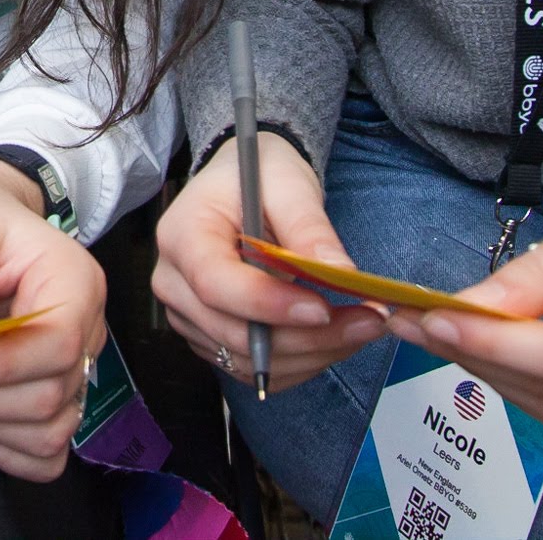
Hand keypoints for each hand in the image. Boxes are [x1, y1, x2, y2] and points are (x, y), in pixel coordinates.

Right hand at [150, 132, 387, 393]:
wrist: (241, 181)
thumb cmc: (257, 173)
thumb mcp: (287, 183)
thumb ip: (309, 228)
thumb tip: (341, 276)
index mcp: (181, 235)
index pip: (215, 284)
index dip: (267, 305)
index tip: (322, 309)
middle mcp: (173, 283)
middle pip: (234, 332)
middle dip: (306, 336)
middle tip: (369, 321)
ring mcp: (187, 316)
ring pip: (247, 360)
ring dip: (310, 354)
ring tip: (363, 327)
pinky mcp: (209, 337)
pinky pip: (252, 368)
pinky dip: (299, 362)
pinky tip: (335, 339)